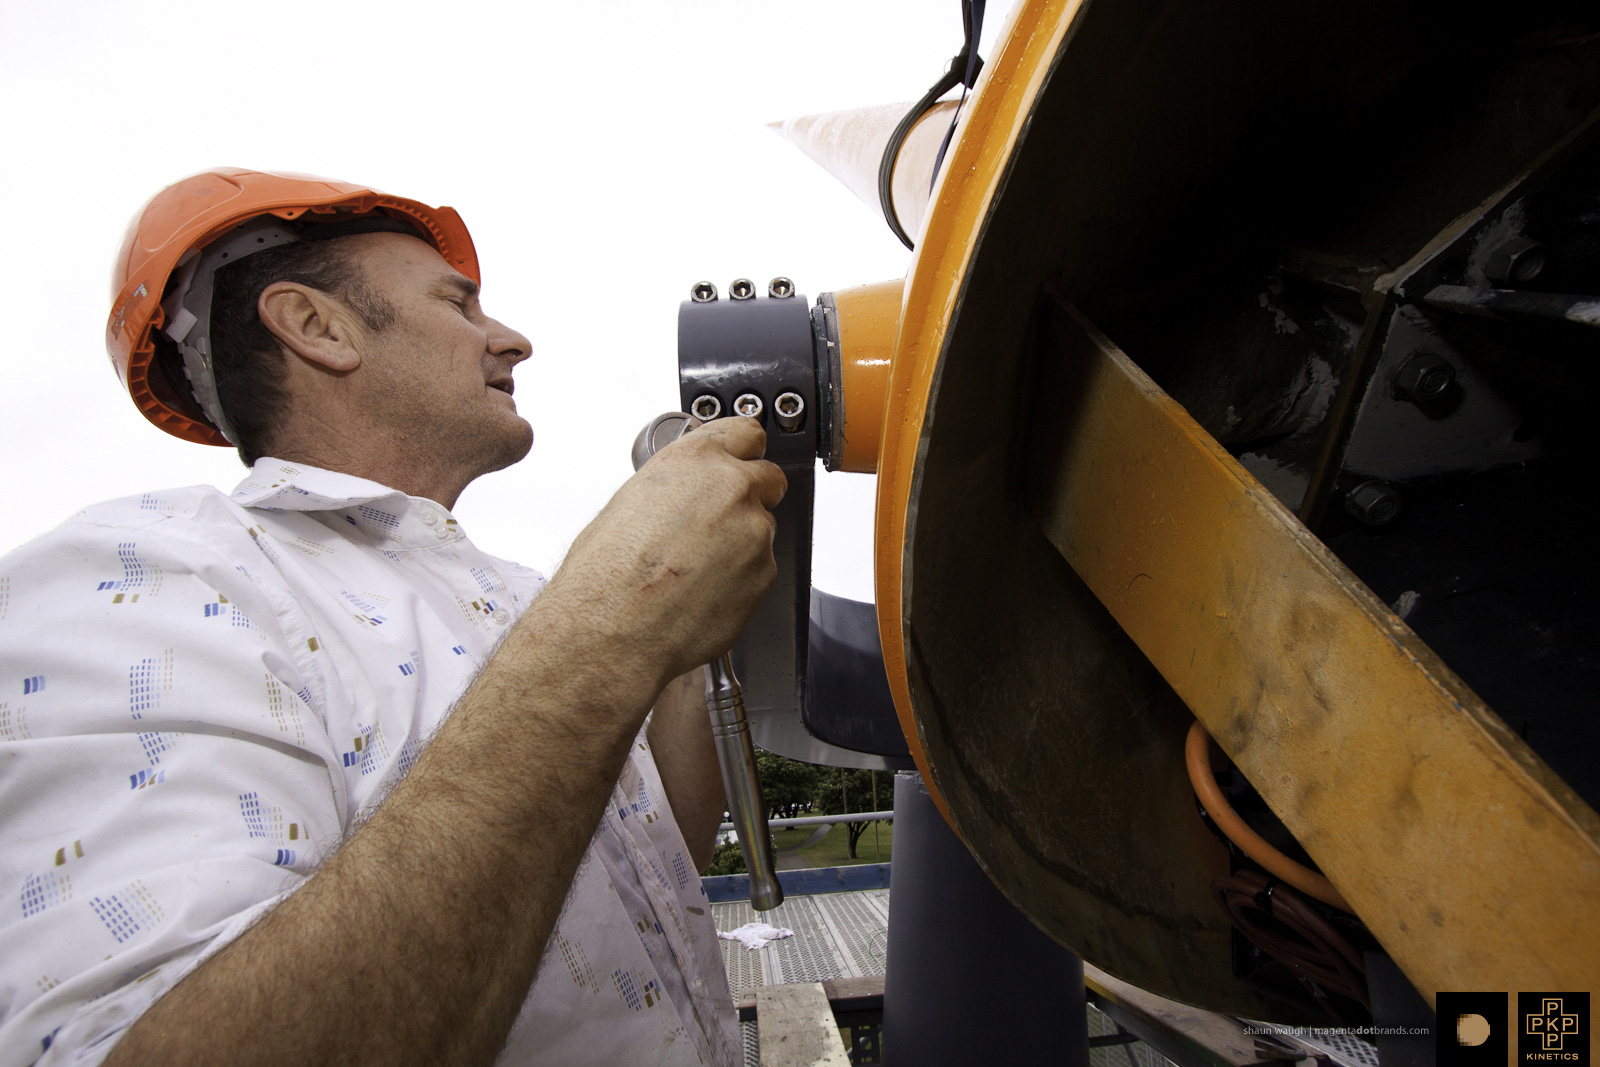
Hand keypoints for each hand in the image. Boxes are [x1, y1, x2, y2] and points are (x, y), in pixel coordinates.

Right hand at [538, 417, 785, 689]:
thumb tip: (687, 492)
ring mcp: (753, 532)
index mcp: (695, 460)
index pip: (747, 433)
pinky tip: (704, 590)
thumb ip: (676, 485)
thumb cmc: (606, 575)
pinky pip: (760, 568)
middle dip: (750, 496)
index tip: (743, 459)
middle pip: (768, 479)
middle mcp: (732, 489)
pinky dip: (740, 577)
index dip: (743, 451)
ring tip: (697, 568)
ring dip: (741, 542)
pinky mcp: (764, 574)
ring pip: (762, 528)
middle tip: (719, 523)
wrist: (614, 632)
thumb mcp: (629, 503)